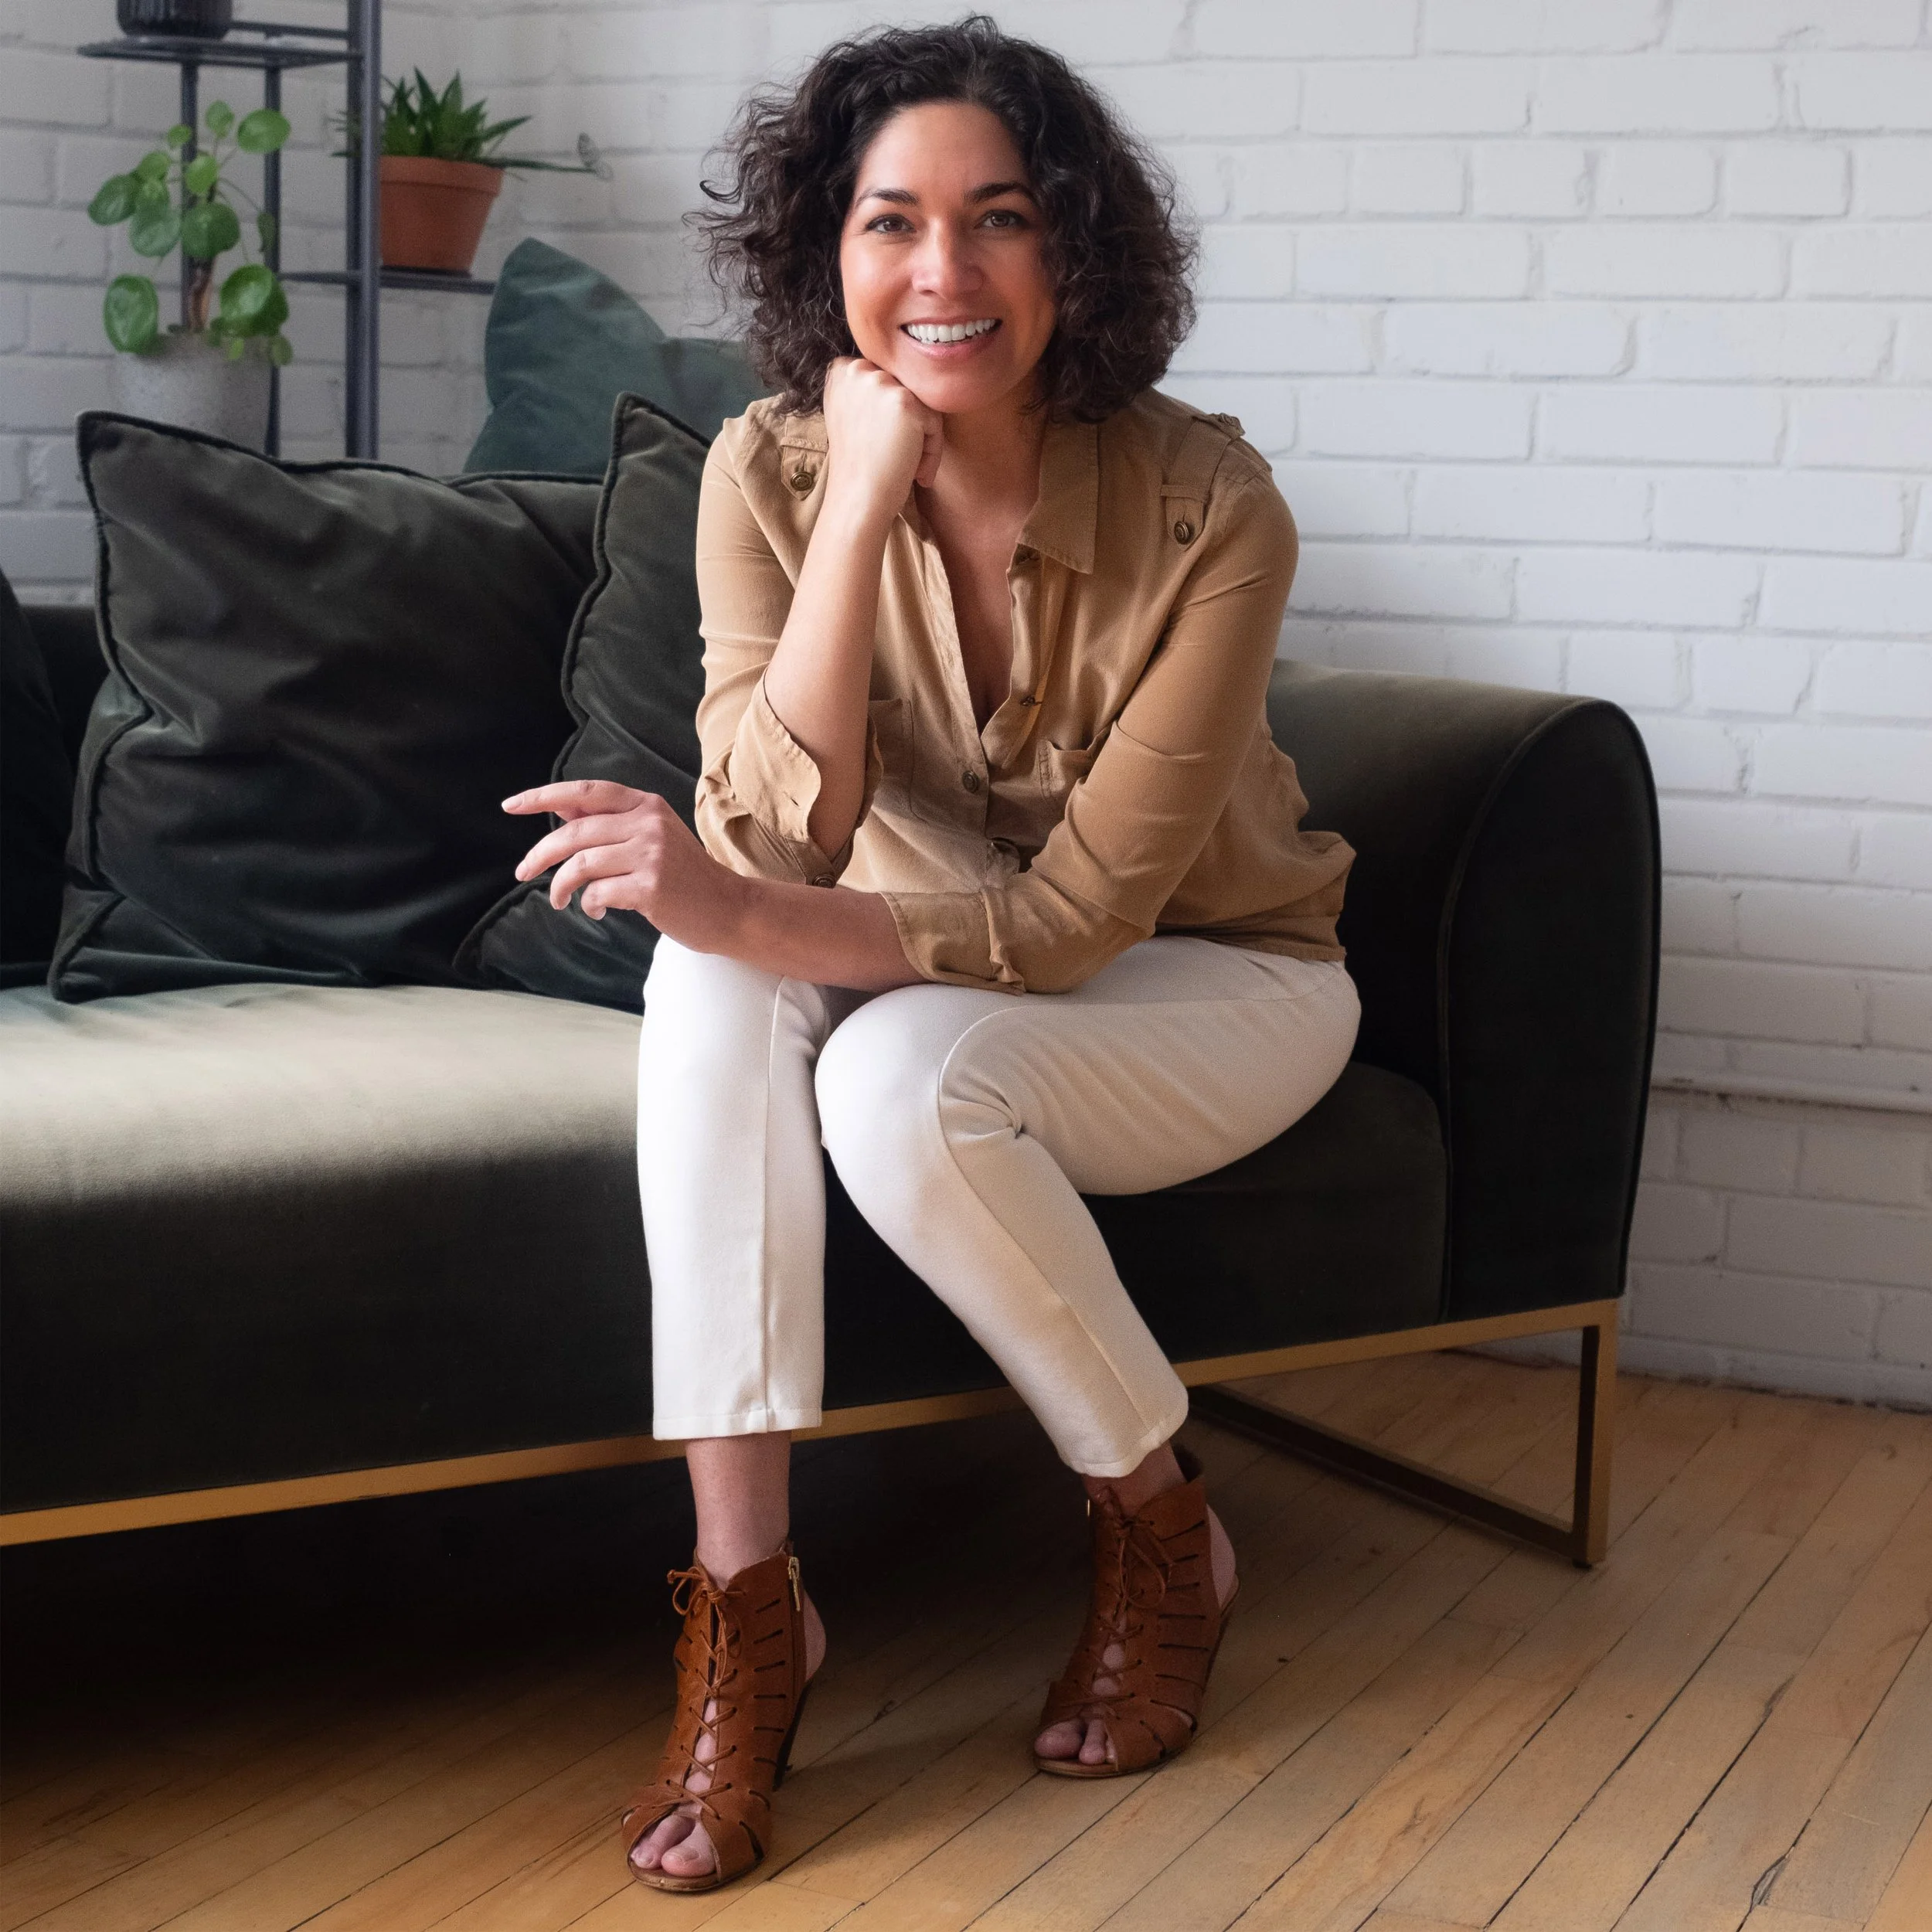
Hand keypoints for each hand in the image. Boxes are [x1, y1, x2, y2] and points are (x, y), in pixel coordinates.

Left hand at [504, 781, 748, 952]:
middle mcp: (648, 823)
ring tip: (560, 900)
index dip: (543, 796)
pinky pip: (598, 893)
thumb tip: (560, 809)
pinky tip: (595, 910)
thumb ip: (610, 822)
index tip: (511, 806)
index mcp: (646, 805)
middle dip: (540, 854)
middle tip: (523, 872)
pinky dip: (588, 904)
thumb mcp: (652, 836)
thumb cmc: (685, 876)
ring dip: (560, 886)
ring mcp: (651, 854)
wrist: (729, 908)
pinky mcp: (651, 886)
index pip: (586, 791)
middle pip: (574, 832)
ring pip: (581, 865)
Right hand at [822, 355, 943, 515]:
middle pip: (905, 391)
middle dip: (909, 426)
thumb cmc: (858, 467)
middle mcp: (858, 370)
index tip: (884, 443)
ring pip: (923, 405)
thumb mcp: (847, 416)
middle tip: (900, 460)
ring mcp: (881, 383)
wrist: (858, 499)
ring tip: (912, 470)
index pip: (885, 380)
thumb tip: (898, 382)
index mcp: (841, 371)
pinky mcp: (905, 402)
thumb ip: (864, 389)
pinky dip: (932, 451)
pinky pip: (935, 422)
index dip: (889, 415)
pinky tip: (918, 475)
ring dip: (924, 440)